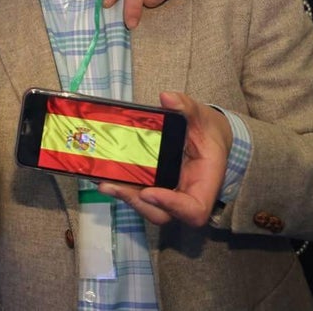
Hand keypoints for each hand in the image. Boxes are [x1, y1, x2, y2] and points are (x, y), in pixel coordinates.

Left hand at [98, 91, 230, 226]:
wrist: (208, 137)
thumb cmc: (208, 131)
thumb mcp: (201, 116)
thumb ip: (186, 107)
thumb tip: (167, 98)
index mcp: (205, 183)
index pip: (194, 209)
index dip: (172, 206)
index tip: (149, 192)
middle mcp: (187, 194)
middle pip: (164, 214)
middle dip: (137, 203)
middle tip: (114, 186)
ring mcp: (171, 194)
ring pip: (149, 208)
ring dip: (126, 197)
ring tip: (104, 182)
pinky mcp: (158, 187)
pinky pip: (141, 194)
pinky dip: (125, 188)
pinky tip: (106, 176)